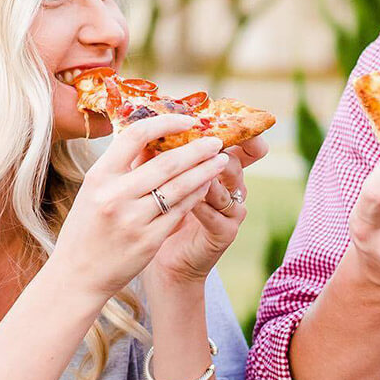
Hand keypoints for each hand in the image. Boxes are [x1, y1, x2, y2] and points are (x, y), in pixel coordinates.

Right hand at [52, 114, 231, 300]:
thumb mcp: (94, 191)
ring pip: (179, 187)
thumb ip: (122, 167)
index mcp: (99, 176)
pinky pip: (180, 211)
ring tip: (220, 161)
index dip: (166, 123)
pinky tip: (207, 186)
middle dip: (197, 149)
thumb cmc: (87, 228)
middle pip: (166, 162)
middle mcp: (115, 196)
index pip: (136, 136)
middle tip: (216, 141)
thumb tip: (155, 137)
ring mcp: (133, 220)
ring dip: (205, 171)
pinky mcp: (148, 241)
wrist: (76, 276)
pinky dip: (196, 195)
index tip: (188, 120)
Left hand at [147, 136, 268, 286]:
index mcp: (218, 169)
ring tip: (190, 165)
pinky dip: (203, 203)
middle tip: (201, 135)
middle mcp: (230, 186)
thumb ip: (155, 159)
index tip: (215, 117)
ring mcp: (231, 210)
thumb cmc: (158, 215)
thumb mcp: (156, 183)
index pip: (237, 144)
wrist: (163, 262)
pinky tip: (188, 197)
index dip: (237, 131)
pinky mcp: (226, 232)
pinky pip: (218, 213)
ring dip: (208, 172)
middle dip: (218, 148)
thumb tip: (142, 127)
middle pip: (235, 160)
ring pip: (230, 184)